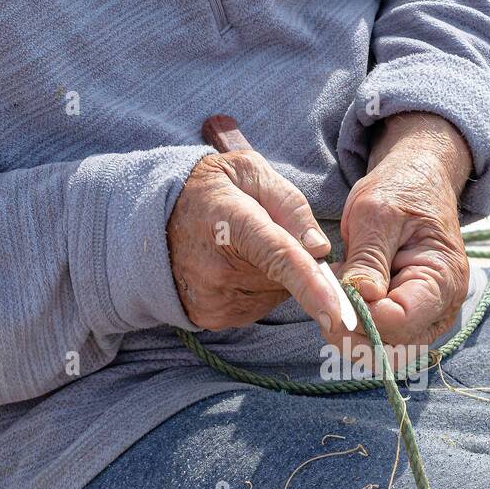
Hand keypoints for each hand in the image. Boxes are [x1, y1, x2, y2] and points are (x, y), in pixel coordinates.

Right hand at [168, 150, 343, 332]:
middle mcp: (218, 269)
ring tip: (237, 248)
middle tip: (259, 231)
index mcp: (232, 223)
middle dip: (289, 257)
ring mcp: (213, 298)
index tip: (338, 313)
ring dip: (271, 275)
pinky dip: (257, 289)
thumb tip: (319, 249)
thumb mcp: (249, 171)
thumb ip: (289, 204)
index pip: (279, 258)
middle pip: (286, 277)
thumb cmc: (211, 189)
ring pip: (274, 294)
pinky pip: (258, 306)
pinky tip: (231, 267)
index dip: (312, 287)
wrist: (151, 217)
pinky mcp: (212, 317)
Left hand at [339, 112, 473, 347]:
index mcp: (443, 277)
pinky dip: (362, 330)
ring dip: (357, 336)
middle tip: (325, 309)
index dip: (364, 319)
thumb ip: (369, 258)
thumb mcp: (376, 212)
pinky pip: (388, 338)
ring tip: (335, 304)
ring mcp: (430, 315)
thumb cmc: (400, 190)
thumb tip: (362, 298)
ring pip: (391, 350)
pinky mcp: (413, 316)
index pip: (402, 321)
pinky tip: (346, 306)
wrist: (417, 181)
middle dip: (357, 334)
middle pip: (399, 345)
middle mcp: (444, 305)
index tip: (333, 302)